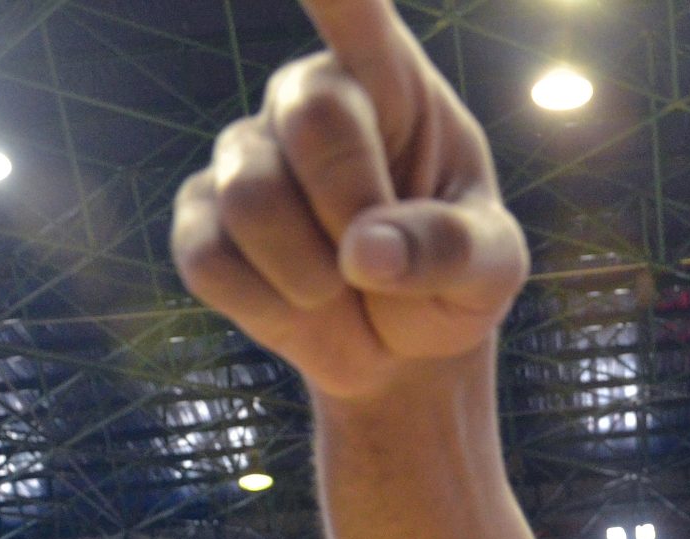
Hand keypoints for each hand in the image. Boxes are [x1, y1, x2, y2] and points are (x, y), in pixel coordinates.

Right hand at [169, 0, 528, 400]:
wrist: (397, 353)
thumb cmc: (449, 284)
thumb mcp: (490, 272)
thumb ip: (452, 250)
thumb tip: (369, 251)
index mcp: (392, 83)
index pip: (357, 10)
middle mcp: (309, 98)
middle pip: (313, 117)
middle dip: (352, 206)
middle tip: (380, 266)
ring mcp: (247, 154)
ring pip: (252, 199)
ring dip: (310, 277)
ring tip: (344, 296)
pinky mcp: (199, 217)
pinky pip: (210, 260)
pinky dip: (268, 308)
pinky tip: (300, 307)